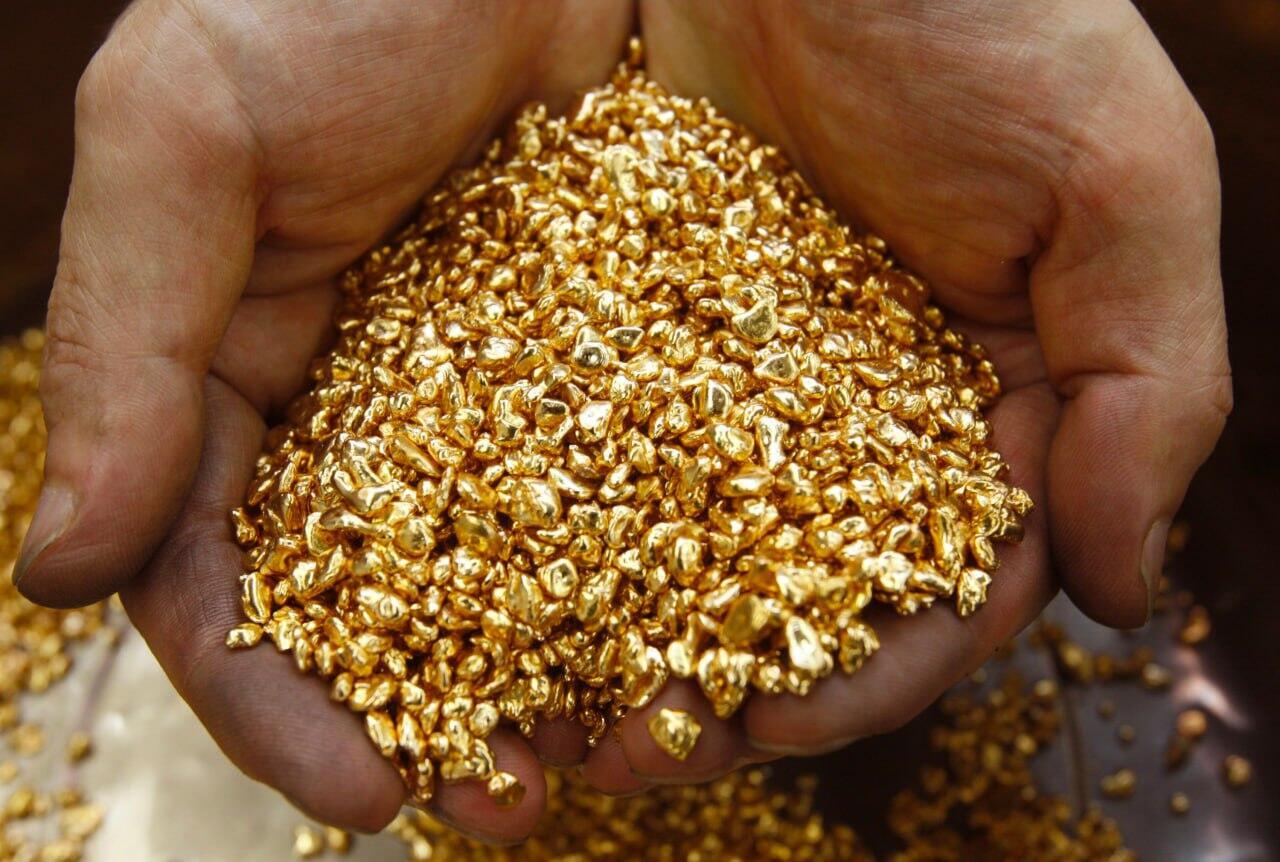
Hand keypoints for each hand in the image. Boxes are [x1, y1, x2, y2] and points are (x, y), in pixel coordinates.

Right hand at [14, 0, 630, 839]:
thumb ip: (123, 342)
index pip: (223, 576)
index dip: (277, 697)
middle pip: (379, 599)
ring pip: (507, 558)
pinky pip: (621, 472)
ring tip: (613, 746)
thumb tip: (57, 571)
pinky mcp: (599, 347)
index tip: (360, 791)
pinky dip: (645, 556)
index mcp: (235, 377)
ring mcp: (488, 382)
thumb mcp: (185, 135)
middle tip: (504, 803)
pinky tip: (693, 623)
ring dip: (550, 665)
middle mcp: (360, 403)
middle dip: (431, 714)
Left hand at [576, 0, 1230, 794]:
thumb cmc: (985, 12)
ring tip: (534, 711)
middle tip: (631, 751)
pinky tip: (480, 579)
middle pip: (786, 590)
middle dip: (716, 681)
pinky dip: (536, 516)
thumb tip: (1129, 586)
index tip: (773, 716)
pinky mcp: (619, 313)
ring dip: (610, 634)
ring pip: (670, 536)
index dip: (865, 671)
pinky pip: (574, 432)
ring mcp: (725, 369)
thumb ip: (1147, 384)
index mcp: (977, 405)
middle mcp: (847, 410)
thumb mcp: (1117, 176)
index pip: (936, 588)